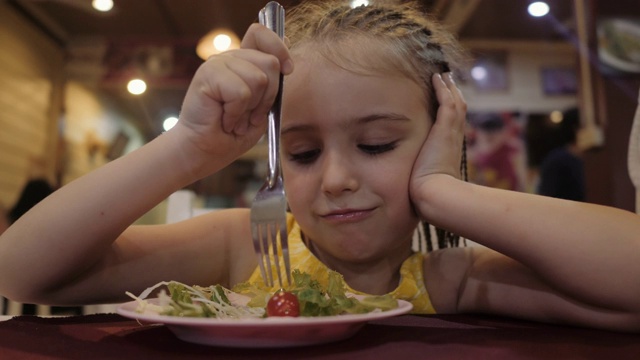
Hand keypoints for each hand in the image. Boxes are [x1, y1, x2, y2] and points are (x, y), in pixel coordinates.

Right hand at [175, 23, 292, 173]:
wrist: (205, 152)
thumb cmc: (232, 133)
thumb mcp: (261, 107)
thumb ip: (272, 84)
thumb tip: (285, 63)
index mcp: (243, 61)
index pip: (261, 34)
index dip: (279, 48)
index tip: (287, 70)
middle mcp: (230, 58)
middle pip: (270, 63)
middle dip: (267, 97)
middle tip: (250, 115)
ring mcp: (217, 63)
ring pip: (258, 80)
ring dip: (250, 109)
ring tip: (234, 118)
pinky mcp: (207, 75)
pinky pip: (241, 93)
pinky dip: (236, 114)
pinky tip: (224, 120)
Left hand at [410, 73, 466, 199]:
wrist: (434, 193)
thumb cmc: (427, 192)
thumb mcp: (426, 178)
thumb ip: (421, 173)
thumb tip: (411, 179)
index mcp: (450, 148)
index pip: (453, 124)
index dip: (451, 110)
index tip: (445, 100)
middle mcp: (454, 138)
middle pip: (458, 109)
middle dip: (453, 94)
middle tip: (447, 79)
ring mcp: (451, 132)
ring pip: (455, 102)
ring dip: (448, 87)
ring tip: (442, 74)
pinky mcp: (445, 129)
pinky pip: (446, 102)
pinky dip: (442, 89)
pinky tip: (436, 77)